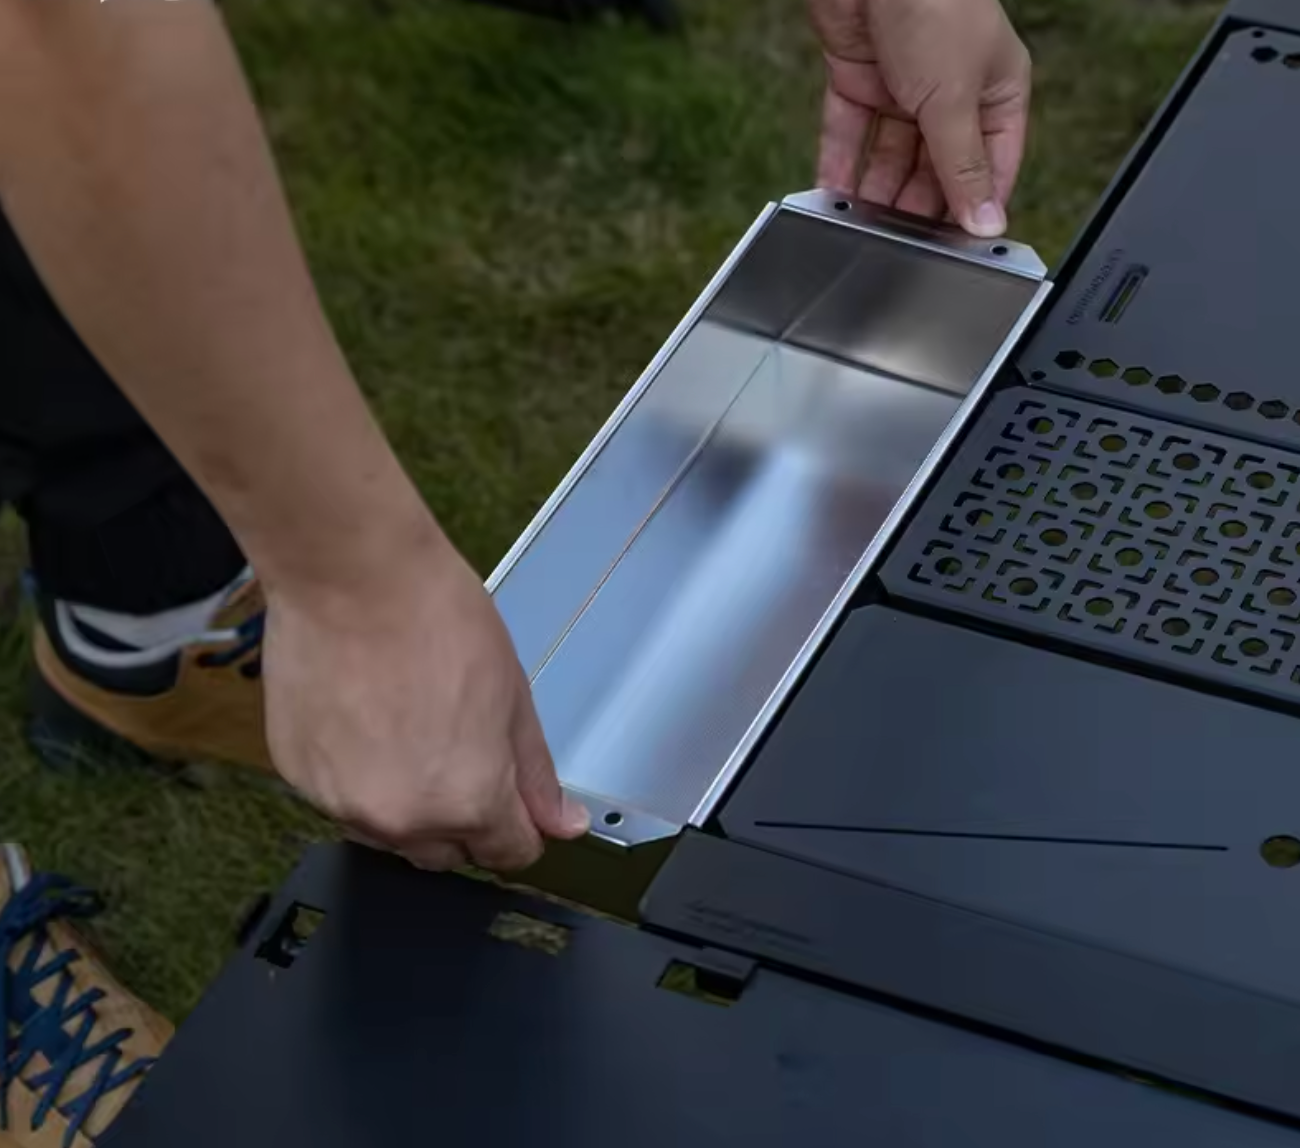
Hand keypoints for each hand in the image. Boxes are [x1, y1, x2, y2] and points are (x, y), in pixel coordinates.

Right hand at [261, 527, 589, 872]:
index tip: (514, 799)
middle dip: (463, 816)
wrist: (350, 577)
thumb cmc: (434, 618)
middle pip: (447, 852)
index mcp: (470, 801)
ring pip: (390, 830)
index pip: (508, 853)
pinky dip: (357, 775)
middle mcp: (403, 820)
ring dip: (406, 800)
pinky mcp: (299, 779)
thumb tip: (562, 823)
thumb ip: (535, 774)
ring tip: (407, 724)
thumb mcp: (513, 696)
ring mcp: (343, 804)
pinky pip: (342, 799)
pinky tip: (366, 719)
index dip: (520, 824)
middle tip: (458, 747)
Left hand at [808, 0, 1030, 237]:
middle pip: (935, 168)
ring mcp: (903, 86)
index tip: (955, 252)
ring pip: (889, 156)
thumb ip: (963, 165)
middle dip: (916, 205)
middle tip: (900, 247)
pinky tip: (832, 198)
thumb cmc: (935, 3)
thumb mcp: (954, 98)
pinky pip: (849, 134)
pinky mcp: (858, 77)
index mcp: (996, 93)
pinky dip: (839, 164)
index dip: (972, 209)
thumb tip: (986, 221)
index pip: (991, 167)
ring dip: (875, 192)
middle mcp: (951, 92)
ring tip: (862, 230)